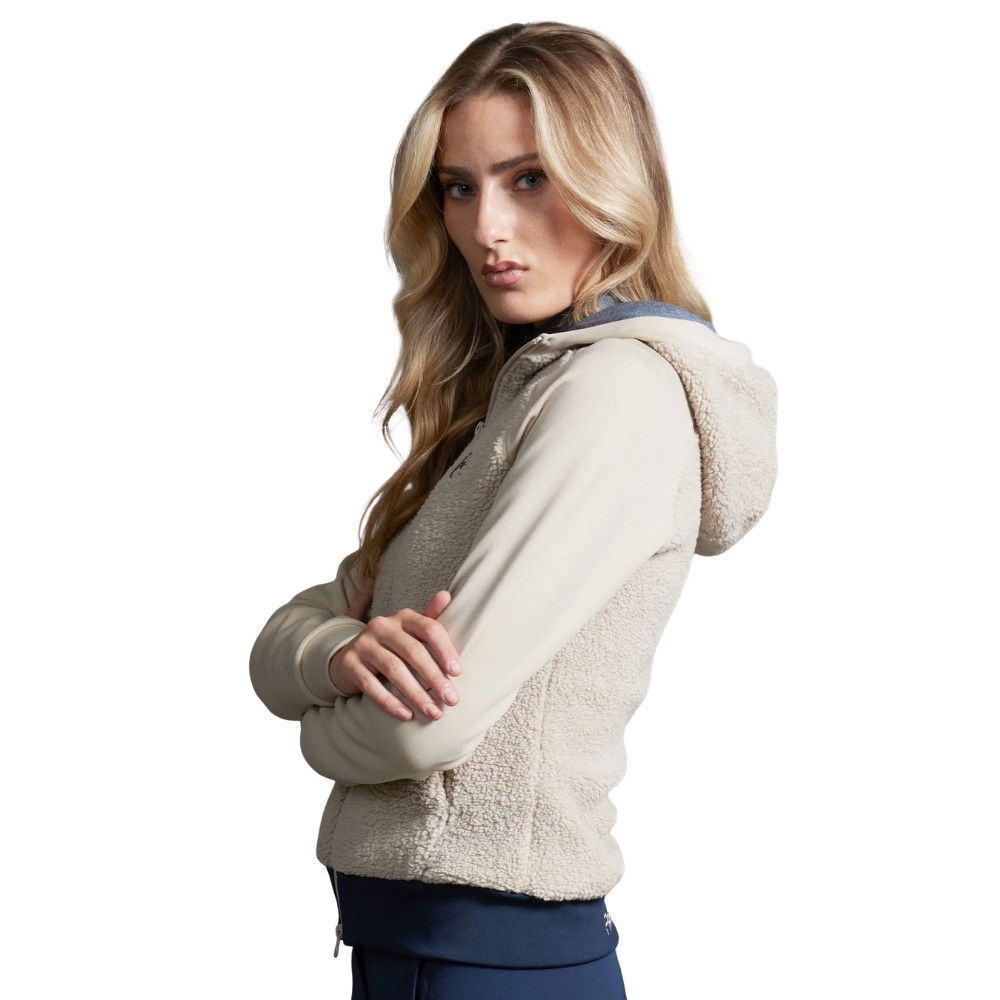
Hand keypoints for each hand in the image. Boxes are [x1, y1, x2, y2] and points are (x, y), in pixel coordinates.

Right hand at [328, 590, 462, 720]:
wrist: (349, 657)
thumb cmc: (391, 647)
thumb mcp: (410, 632)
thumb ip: (430, 618)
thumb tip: (447, 595)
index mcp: (402, 617)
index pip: (429, 628)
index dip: (445, 649)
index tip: (458, 673)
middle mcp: (382, 626)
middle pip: (413, 651)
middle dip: (435, 678)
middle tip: (451, 700)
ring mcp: (363, 644)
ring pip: (394, 670)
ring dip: (416, 694)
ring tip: (433, 712)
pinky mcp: (349, 663)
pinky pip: (371, 685)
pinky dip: (389, 702)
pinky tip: (406, 715)